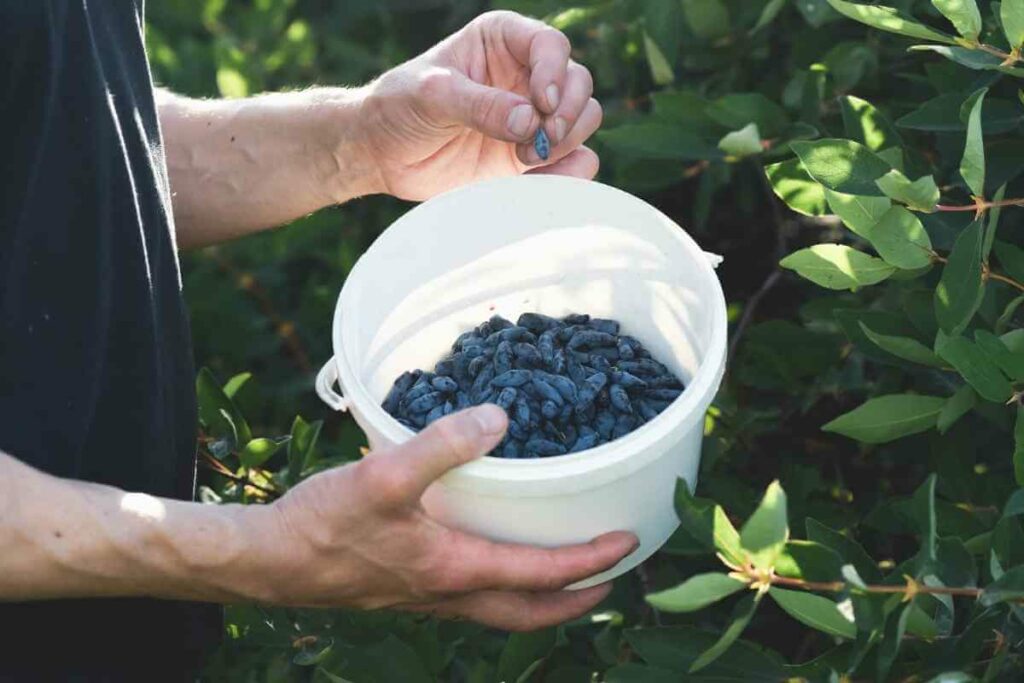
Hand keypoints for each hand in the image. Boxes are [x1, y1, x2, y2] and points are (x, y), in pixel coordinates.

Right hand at [256, 404, 636, 630]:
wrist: (268, 562)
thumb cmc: (322, 524)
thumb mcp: (383, 475)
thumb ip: (442, 446)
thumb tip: (499, 419)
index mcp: (455, 569)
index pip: (542, 574)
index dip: (591, 561)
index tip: (627, 543)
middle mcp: (448, 593)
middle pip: (530, 612)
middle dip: (577, 599)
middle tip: (610, 579)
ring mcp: (426, 597)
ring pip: (501, 609)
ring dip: (540, 596)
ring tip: (561, 571)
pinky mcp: (405, 589)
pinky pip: (470, 597)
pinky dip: (499, 585)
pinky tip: (488, 554)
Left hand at [354, 10, 601, 200]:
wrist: (383, 154)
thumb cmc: (399, 108)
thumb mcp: (431, 96)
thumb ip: (480, 105)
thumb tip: (530, 121)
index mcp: (502, 40)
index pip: (551, 45)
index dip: (554, 73)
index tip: (541, 104)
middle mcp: (525, 74)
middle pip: (578, 82)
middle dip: (566, 112)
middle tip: (536, 140)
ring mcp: (532, 116)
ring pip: (584, 119)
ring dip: (567, 140)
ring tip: (525, 158)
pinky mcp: (532, 156)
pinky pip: (574, 160)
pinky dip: (570, 171)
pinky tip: (541, 179)